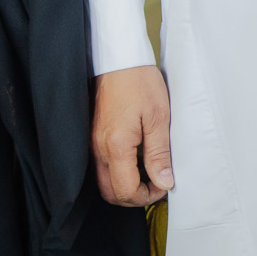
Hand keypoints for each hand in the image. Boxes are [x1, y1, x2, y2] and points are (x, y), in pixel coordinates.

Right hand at [93, 65, 173, 206]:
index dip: (146, 196)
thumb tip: (164, 182)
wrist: (119, 59)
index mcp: (115, 145)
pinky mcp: (92, 136)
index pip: (125, 191)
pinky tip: (135, 159)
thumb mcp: (158, 117)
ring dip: (125, 185)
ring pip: (104, 181)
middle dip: (134, 196)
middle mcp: (98, 148)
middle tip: (156, 183)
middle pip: (110, 193)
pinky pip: (101, 166)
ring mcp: (92, 143)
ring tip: (148, 171)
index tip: (164, 185)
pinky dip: (117, 172)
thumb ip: (159, 154)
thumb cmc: (139, 82)